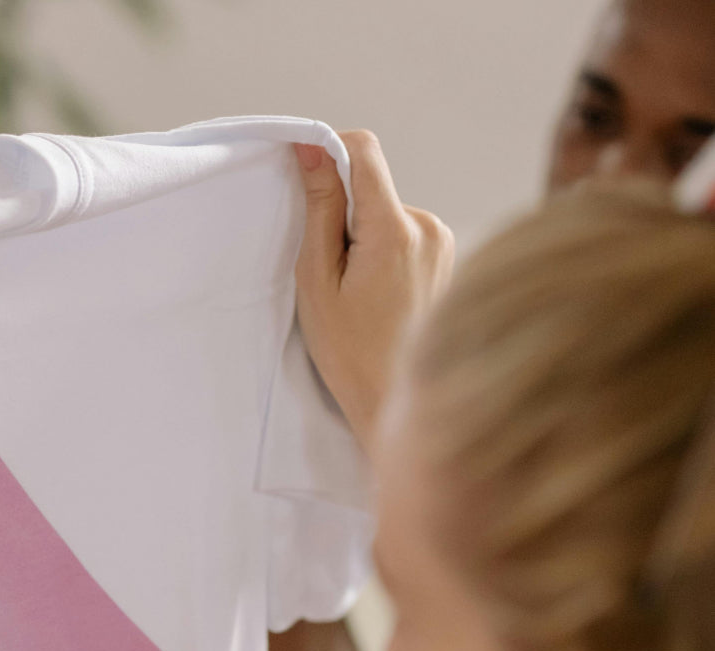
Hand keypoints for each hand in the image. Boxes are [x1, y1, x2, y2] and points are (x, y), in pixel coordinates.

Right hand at [294, 131, 454, 454]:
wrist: (399, 402)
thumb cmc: (351, 350)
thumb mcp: (318, 279)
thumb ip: (320, 208)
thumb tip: (313, 148)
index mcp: (395, 230)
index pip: (363, 151)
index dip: (327, 150)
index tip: (303, 175)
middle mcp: (429, 226)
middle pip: (371, 188)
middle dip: (343, 216)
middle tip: (331, 273)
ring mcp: (444, 240)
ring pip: (385, 212)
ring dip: (362, 238)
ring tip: (356, 292)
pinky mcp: (447, 254)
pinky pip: (403, 232)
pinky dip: (381, 251)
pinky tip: (377, 296)